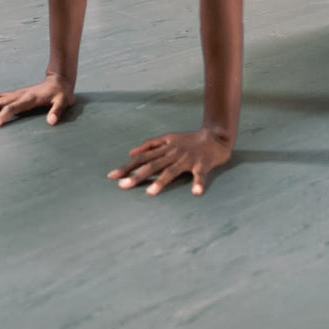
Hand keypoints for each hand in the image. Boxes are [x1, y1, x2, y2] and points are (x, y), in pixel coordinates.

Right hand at [0, 71, 73, 129]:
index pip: (11, 109)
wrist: (59, 80)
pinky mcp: (12, 94)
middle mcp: (17, 96)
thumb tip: (52, 122)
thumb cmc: (61, 94)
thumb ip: (57, 111)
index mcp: (28, 99)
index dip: (0, 118)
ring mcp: (14, 94)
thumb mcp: (63, 102)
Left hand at [108, 129, 232, 196]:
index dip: (127, 166)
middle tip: (123, 186)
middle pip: (153, 165)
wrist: (216, 136)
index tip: (112, 176)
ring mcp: (188, 159)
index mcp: (165, 148)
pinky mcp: (202, 164)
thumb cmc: (190, 140)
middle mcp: (174, 153)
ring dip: (161, 181)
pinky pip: (200, 175)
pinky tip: (195, 192)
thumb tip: (131, 152)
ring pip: (172, 171)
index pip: (142, 158)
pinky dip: (198, 183)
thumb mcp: (169, 138)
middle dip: (137, 176)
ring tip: (150, 192)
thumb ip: (151, 144)